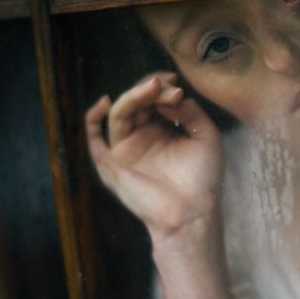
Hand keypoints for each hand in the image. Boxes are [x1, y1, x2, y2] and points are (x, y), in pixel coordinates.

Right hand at [85, 72, 223, 242]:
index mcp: (164, 130)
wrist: (192, 214)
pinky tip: (104, 101)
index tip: (177, 86)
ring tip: (152, 87)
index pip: (156, 100)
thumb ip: (190, 112)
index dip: (164, 89)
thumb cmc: (203, 179)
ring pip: (120, 113)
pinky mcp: (111, 164)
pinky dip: (93, 118)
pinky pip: (94, 138)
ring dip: (134, 96)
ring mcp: (126, 149)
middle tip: (167, 85)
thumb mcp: (207, 137)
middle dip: (151, 89)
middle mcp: (143, 137)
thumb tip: (171, 94)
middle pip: (137, 102)